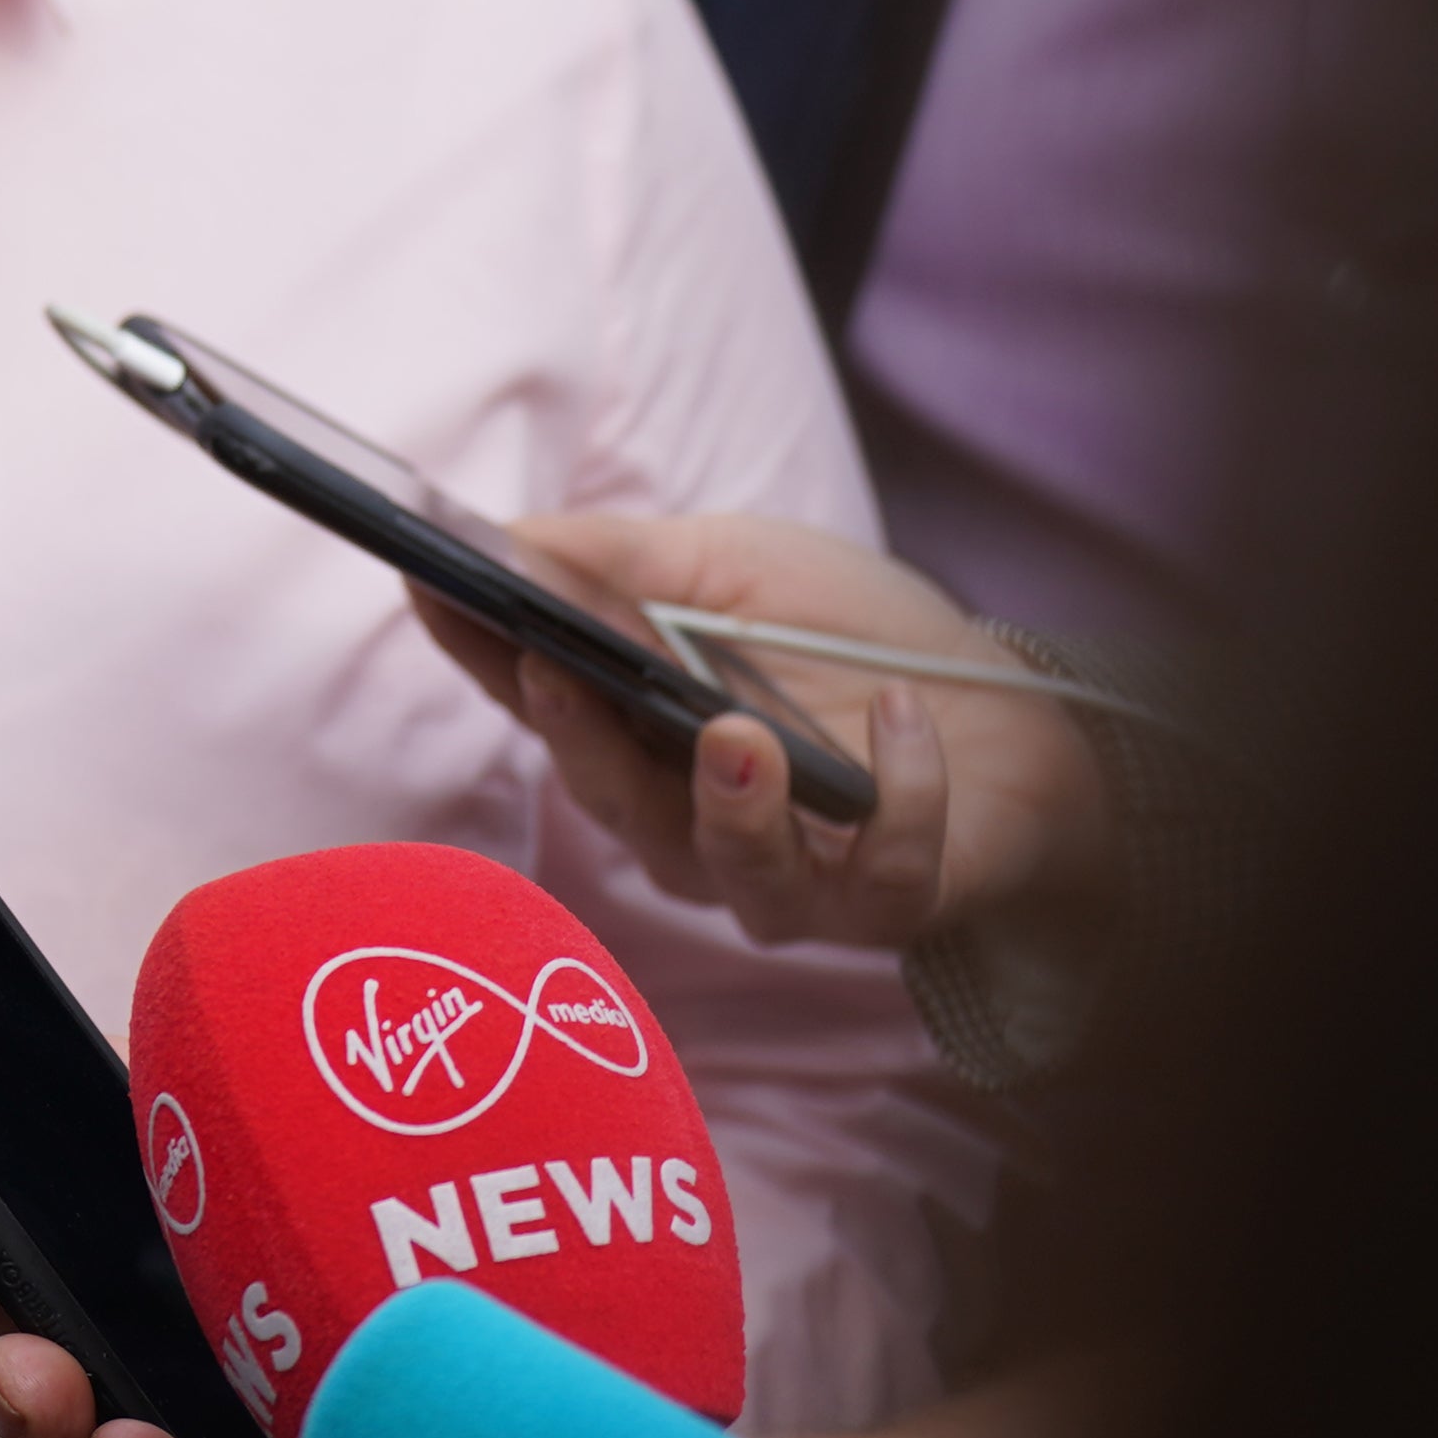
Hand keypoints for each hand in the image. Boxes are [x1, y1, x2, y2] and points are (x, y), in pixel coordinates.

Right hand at [431, 513, 1105, 955]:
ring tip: (737, 735)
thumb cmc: (848, 636)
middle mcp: (684, 820)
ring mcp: (783, 873)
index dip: (472, 649)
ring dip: (730, 809)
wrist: (1010, 707)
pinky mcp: (885, 901)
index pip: (530, 698)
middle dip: (580, 742)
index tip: (427, 585)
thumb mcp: (733, 562)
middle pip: (610, 802)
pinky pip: (882, 876)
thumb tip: (508, 536)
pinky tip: (902, 719)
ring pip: (731, 872)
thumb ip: (627, 557)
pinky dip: (900, 796)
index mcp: (631, 732)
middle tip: (559, 670)